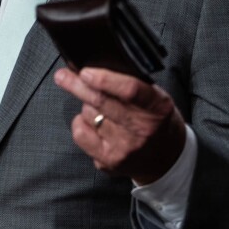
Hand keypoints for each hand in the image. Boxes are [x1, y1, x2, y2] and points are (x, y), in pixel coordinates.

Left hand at [54, 67, 185, 184]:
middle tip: (62, 75)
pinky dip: (80, 122)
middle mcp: (142, 129)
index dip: (104, 79)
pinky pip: (81, 133)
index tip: (86, 72)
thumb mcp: (154, 97)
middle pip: (102, 102)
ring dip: (87, 105)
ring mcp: (125, 147)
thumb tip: (93, 68)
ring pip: (90, 114)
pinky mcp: (109, 160)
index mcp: (157, 107)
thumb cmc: (155, 120)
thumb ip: (130, 83)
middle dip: (77, 86)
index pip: (130, 90)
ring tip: (100, 107)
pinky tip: (91, 122)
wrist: (166, 158)